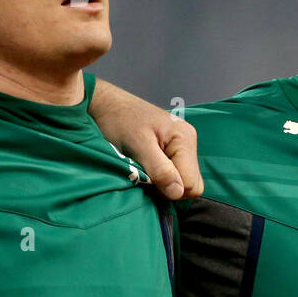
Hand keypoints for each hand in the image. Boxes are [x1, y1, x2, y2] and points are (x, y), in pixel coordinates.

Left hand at [90, 80, 202, 200]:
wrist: (106, 103)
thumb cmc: (119, 120)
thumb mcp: (138, 146)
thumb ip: (160, 170)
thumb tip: (177, 193)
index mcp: (185, 140)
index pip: (191, 184)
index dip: (169, 190)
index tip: (146, 181)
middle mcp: (189, 142)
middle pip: (191, 184)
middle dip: (169, 188)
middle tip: (145, 177)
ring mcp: (182, 146)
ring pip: (183, 180)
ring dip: (164, 183)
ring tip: (144, 170)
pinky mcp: (173, 148)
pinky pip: (176, 172)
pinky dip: (161, 177)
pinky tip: (146, 168)